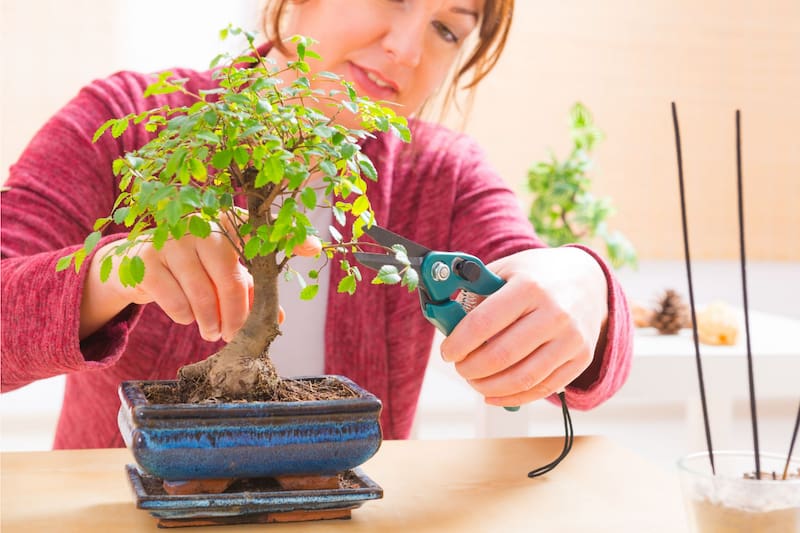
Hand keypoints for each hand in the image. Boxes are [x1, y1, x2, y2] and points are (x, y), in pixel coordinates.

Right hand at [79, 221, 321, 340]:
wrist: (136, 265)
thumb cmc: (191, 268)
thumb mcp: (222, 273)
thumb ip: (250, 290)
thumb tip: (277, 317)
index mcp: (224, 221)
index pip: (258, 229)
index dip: (286, 237)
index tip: (313, 248)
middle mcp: (199, 224)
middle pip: (230, 278)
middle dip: (237, 314)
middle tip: (235, 335)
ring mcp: (171, 239)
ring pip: (203, 295)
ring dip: (211, 322)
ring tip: (212, 332)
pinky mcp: (147, 261)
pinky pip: (178, 303)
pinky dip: (186, 317)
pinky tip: (187, 316)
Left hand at [439, 247, 607, 406]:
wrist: (588, 279)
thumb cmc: (536, 275)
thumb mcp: (506, 271)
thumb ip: (477, 293)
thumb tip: (447, 323)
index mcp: (530, 286)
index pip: (484, 323)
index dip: (459, 343)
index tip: (447, 352)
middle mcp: (555, 312)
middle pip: (502, 355)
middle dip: (471, 368)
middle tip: (460, 367)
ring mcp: (571, 338)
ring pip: (522, 378)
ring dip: (489, 387)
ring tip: (474, 381)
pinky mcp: (582, 358)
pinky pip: (542, 389)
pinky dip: (513, 397)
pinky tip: (493, 394)